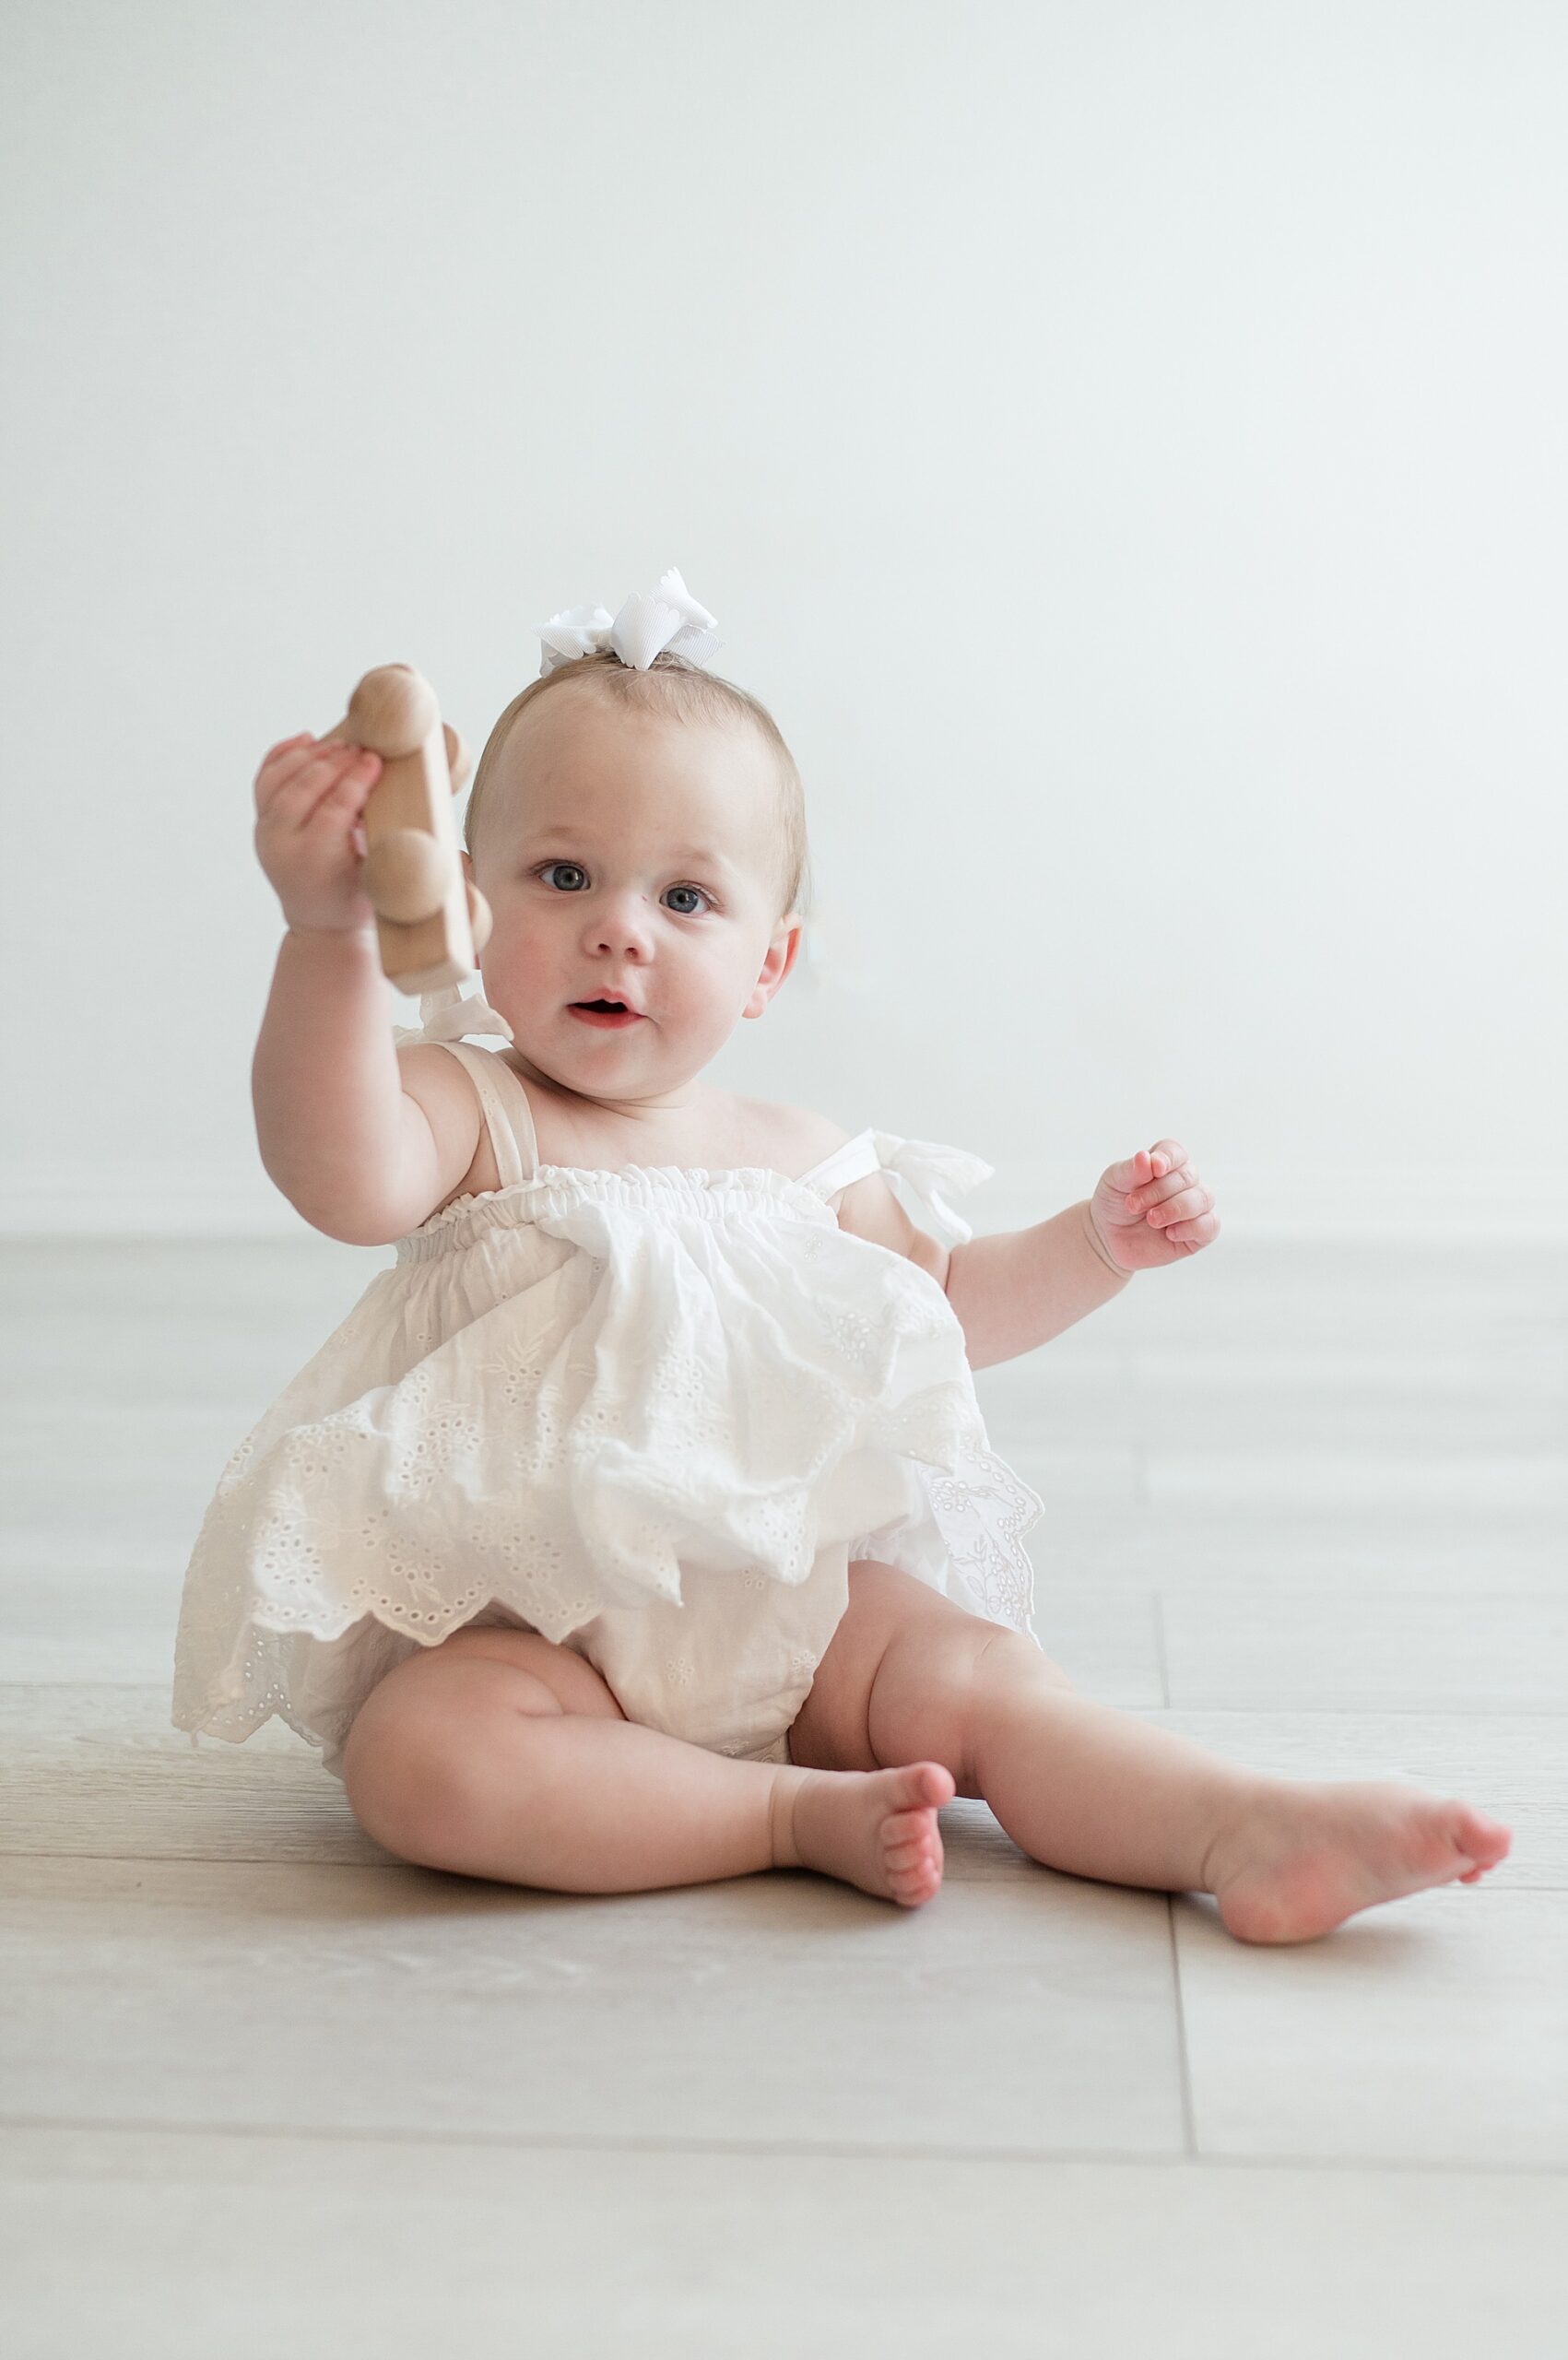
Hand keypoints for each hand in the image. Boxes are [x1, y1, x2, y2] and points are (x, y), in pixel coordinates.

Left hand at [253, 730, 383, 936]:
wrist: (320, 921)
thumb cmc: (359, 901)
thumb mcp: (380, 882)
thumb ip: (392, 848)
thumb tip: (431, 823)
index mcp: (312, 862)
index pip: (333, 809)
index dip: (356, 781)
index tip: (375, 760)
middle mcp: (281, 846)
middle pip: (303, 789)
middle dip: (334, 763)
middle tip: (361, 748)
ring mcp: (265, 832)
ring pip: (278, 780)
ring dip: (310, 756)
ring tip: (340, 744)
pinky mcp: (261, 822)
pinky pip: (264, 780)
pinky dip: (283, 755)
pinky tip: (306, 740)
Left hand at [1087, 1140, 1219, 1273]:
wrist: (1109, 1238)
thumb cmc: (1114, 1203)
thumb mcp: (1114, 1183)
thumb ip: (1131, 1170)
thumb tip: (1145, 1157)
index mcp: (1164, 1163)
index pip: (1176, 1152)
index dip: (1168, 1158)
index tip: (1155, 1168)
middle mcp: (1184, 1182)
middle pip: (1187, 1176)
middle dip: (1159, 1191)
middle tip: (1133, 1205)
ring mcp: (1194, 1207)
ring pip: (1203, 1198)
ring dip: (1176, 1208)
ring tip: (1152, 1219)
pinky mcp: (1198, 1233)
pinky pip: (1210, 1225)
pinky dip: (1191, 1228)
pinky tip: (1170, 1233)